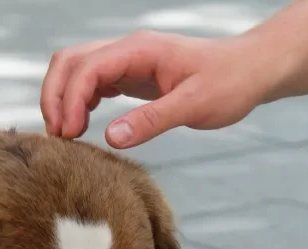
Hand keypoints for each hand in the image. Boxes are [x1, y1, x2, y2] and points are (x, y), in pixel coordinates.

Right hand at [40, 31, 285, 148]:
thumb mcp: (195, 106)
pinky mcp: (133, 75)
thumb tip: (111, 138)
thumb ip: (152, 121)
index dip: (69, 100)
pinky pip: (94, 82)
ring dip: (64, 99)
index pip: (87, 67)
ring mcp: (129, 61)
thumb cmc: (230, 83)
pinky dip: (80, 102)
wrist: (251, 70)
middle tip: (58, 138)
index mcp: (140, 50)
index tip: (69, 135)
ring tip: (66, 137)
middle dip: (55, 96)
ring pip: (78, 70)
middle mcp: (129, 50)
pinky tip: (83, 127)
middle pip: (70, 62)